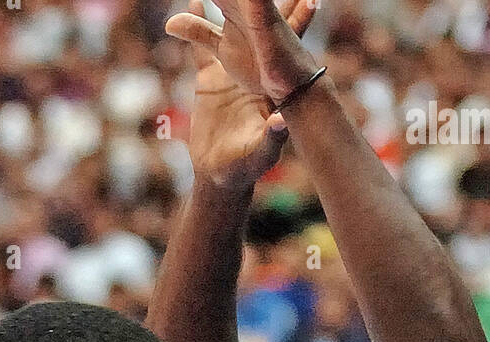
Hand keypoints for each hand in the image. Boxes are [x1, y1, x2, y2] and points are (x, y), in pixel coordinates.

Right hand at [177, 0, 317, 189]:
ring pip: (228, 31)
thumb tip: (281, 121)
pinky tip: (193, 1)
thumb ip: (271, 139)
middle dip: (264, 4)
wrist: (218, 176)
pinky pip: (201, 47)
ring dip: (226, 7)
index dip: (297, 23)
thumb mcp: (259, 156)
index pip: (287, 47)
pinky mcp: (209, 80)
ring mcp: (230, 73)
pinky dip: (195, 25)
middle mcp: (254, 73)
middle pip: (261, 30)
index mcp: (271, 85)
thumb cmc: (244, 169)